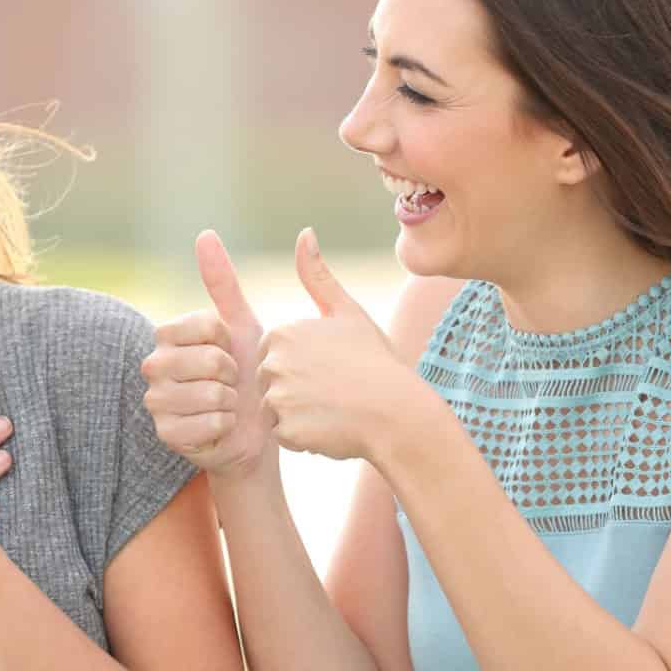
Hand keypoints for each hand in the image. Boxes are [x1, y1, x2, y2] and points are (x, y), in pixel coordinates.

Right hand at [142, 229, 272, 477]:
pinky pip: (211, 423)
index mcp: (167, 335)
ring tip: (227, 404)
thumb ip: (222, 282)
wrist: (253, 426)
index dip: (230, 340)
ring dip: (232, 402)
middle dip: (233, 373)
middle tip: (231, 382)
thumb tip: (204, 233)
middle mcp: (153, 365)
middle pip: (209, 361)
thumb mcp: (241, 325)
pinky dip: (227, 426)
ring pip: (211, 394)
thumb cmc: (248, 372)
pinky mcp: (165, 433)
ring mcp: (156, 401)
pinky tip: (222, 427)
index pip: (206, 325)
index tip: (231, 350)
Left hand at [257, 229, 419, 462]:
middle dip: (296, 391)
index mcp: (283, 333)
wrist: (400, 414)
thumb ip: (318, 276)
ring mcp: (278, 398)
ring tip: (333, 410)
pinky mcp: (286, 430)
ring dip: (299, 415)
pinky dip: (303, 437)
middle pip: (270, 383)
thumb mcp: (348, 313)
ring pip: (275, 410)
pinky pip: (284, 435)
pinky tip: (330, 428)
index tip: (331, 368)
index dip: (302, 365)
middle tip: (334, 392)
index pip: (275, 355)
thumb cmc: (376, 362)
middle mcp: (273, 363)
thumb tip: (304, 233)